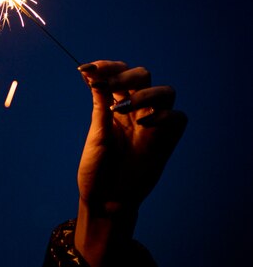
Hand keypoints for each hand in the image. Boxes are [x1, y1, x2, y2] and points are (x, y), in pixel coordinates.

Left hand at [74, 60, 186, 266]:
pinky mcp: (167, 141)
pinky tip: (143, 124)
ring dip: (145, 93)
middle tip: (107, 87)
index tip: (87, 69)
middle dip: (125, 75)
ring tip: (122, 108)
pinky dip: (164, 115)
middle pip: (143, 75)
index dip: (107, 66)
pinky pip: (178, 117)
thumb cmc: (96, 169)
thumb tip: (91, 73)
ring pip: (165, 91)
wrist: (106, 200)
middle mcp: (136, 110)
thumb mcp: (96, 133)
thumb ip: (100, 105)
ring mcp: (153, 124)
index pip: (118, 73)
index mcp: (114, 105)